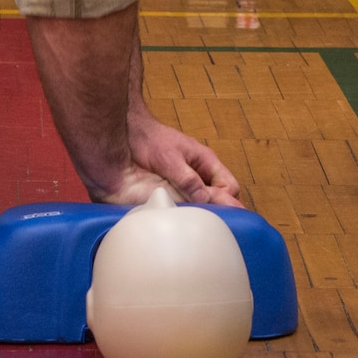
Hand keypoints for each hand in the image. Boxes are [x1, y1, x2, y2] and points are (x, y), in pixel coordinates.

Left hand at [123, 113, 243, 205]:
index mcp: (206, 162)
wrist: (127, 137)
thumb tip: (205, 198)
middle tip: (203, 217)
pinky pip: (187, 205)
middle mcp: (200, 174)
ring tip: (192, 220)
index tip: (212, 207)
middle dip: (216, 207)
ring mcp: (187, 183)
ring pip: (204, 203)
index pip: (229, 186)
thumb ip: (187, 179)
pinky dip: (186, 211)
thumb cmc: (150, 140)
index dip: (225, 199)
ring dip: (200, 211)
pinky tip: (179, 216)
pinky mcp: (173, 191)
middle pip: (221, 197)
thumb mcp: (169, 159)